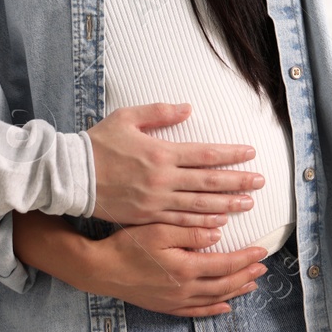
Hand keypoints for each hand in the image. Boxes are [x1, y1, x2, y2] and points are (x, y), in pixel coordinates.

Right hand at [86, 101, 263, 226]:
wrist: (71, 176)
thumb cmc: (98, 143)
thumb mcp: (126, 118)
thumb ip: (159, 112)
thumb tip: (187, 108)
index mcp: (161, 152)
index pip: (205, 154)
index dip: (231, 154)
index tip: (251, 154)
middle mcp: (163, 179)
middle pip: (209, 181)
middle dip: (237, 182)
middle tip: (260, 182)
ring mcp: (155, 201)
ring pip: (199, 204)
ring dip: (226, 204)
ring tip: (247, 204)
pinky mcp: (146, 217)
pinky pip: (181, 221)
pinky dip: (202, 222)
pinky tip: (219, 223)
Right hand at [90, 223, 268, 316]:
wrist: (101, 270)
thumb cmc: (127, 245)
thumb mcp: (159, 229)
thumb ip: (190, 231)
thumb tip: (218, 234)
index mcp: (186, 268)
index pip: (225, 264)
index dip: (245, 259)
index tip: (261, 251)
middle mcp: (184, 289)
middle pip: (224, 284)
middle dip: (246, 276)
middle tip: (263, 268)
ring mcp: (175, 301)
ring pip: (214, 299)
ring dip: (235, 291)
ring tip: (252, 284)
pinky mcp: (165, 307)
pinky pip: (196, 312)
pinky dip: (213, 310)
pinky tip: (224, 307)